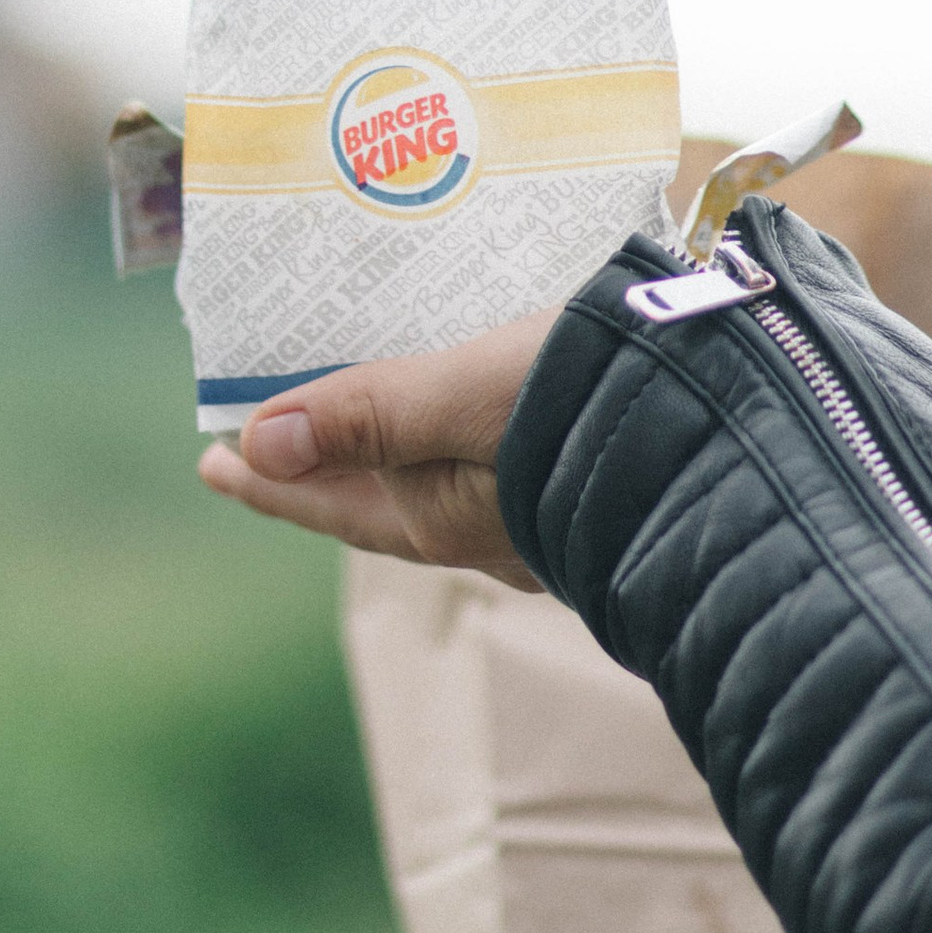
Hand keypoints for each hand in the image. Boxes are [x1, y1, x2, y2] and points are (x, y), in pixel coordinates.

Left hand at [197, 313, 556, 584]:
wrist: (717, 431)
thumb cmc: (582, 409)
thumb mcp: (463, 399)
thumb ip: (367, 418)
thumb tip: (262, 444)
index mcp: (439, 520)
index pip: (326, 502)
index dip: (268, 481)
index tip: (214, 464)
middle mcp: (484, 533)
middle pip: (376, 497)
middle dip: (324, 465)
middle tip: (276, 438)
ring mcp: (537, 519)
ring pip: (436, 481)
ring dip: (393, 449)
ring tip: (367, 412)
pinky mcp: (582, 486)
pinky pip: (488, 462)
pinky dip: (453, 435)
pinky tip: (469, 410)